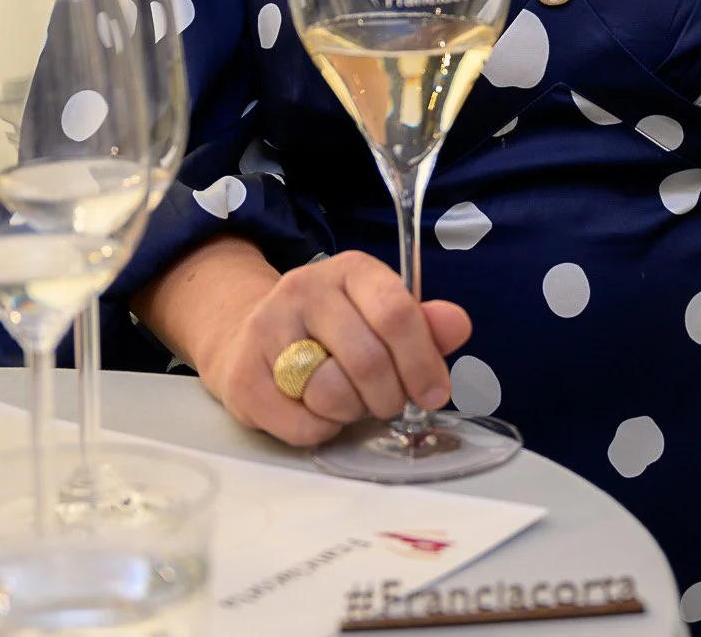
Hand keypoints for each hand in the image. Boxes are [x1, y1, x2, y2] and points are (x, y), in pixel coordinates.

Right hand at [196, 249, 471, 447]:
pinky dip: (322, 429)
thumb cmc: (334, 329)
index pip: (396, 313)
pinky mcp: (242, 375)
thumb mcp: (382, 314)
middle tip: (390, 403)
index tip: (436, 394)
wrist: (247, 335)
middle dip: (390, 395)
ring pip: (331, 393)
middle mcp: (305, 289)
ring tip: (351, 402)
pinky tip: (318, 412)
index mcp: (351, 270)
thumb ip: (424, 323)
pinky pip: (301, 424)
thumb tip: (458, 327)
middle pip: (367, 358)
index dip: (422, 361)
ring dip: (353, 411)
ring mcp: (267, 329)